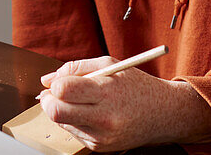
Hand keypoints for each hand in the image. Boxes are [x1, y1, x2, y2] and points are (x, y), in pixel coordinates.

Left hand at [38, 56, 210, 151]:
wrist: (163, 114)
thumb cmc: (136, 85)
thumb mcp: (110, 64)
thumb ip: (75, 67)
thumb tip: (47, 79)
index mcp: (107, 92)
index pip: (64, 90)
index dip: (55, 84)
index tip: (57, 82)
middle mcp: (104, 118)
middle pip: (55, 112)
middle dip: (48, 100)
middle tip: (53, 93)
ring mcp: (101, 136)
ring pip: (62, 123)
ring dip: (63, 110)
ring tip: (81, 101)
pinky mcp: (99, 148)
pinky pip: (73, 132)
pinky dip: (75, 120)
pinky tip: (91, 112)